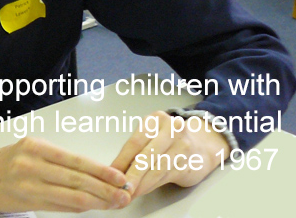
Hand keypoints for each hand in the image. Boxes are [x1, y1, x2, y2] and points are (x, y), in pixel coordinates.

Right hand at [0, 137, 130, 212]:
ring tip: (113, 203)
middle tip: (124, 194)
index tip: (120, 178)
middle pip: (77, 179)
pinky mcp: (27, 201)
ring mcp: (28, 184)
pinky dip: (78, 207)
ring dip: (96, 201)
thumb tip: (94, 175)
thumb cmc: (6, 162)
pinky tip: (92, 207)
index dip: (103, 171)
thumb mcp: (31, 151)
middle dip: (105, 189)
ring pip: (71, 195)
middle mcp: (32, 164)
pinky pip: (59, 206)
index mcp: (37, 147)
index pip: (77, 161)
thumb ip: (59, 162)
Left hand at [110, 111, 229, 198]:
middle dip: (131, 174)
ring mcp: (183, 146)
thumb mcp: (151, 137)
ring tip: (129, 192)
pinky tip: (142, 190)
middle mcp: (172, 129)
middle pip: (146, 155)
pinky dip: (151, 185)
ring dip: (141, 183)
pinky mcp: (190, 162)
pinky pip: (166, 176)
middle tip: (119, 187)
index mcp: (156, 119)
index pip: (135, 142)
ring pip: (157, 168)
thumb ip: (135, 150)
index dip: (121, 160)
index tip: (110, 173)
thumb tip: (113, 170)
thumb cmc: (169, 142)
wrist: (203, 146)